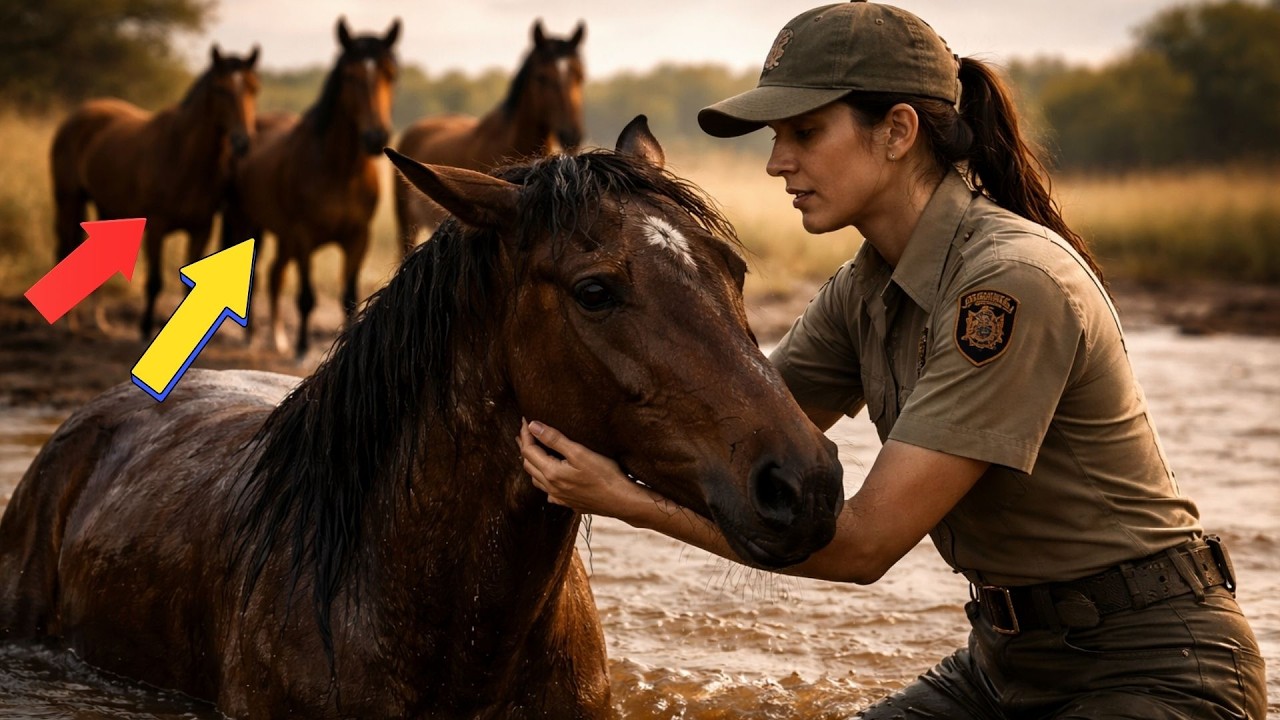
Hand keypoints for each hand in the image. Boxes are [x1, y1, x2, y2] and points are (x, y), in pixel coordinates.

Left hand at [519, 419, 653, 516]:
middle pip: (529, 465)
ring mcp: (559, 497)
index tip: (525, 420)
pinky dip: (543, 481)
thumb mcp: (579, 452)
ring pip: (536, 480)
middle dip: (525, 447)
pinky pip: (548, 492)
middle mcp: (551, 487)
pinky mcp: (569, 503)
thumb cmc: (604, 475)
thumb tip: (533, 426)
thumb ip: (554, 439)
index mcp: (551, 473)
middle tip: (525, 433)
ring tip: (532, 452)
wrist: (622, 501)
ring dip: (532, 464)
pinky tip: (549, 480)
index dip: (525, 434)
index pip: (529, 451)